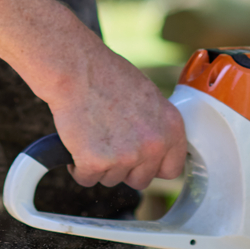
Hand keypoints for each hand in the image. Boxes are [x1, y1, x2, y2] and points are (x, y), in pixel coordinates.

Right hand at [44, 44, 186, 190]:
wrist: (77, 69)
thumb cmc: (108, 76)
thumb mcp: (148, 97)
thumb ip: (156, 127)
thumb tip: (154, 147)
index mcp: (171, 127)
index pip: (172, 169)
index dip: (153, 166)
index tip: (141, 161)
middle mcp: (153, 145)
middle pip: (141, 179)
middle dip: (124, 168)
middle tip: (110, 143)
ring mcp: (126, 156)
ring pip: (112, 179)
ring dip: (100, 165)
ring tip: (93, 134)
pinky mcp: (96, 163)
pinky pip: (87, 179)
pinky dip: (78, 166)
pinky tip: (78, 142)